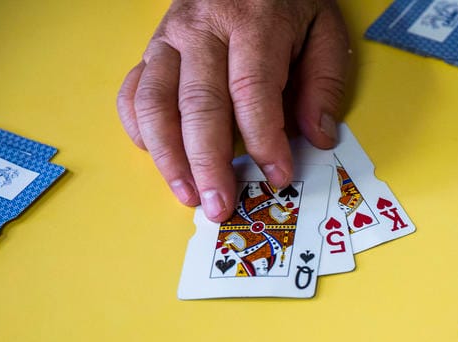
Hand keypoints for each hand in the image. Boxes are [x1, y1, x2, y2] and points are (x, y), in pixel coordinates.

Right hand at [117, 0, 349, 220]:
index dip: (264, 139)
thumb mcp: (323, 29)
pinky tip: (162, 161)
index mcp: (252, 22)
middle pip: (199, 104)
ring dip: (169, 157)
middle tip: (222, 206)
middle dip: (210, 162)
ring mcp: (168, 39)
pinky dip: (141, 131)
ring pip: (155, 103)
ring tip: (189, 196)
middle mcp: (202, 29)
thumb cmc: (287, 1)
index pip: (252, 90)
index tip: (278, 176)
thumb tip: (317, 137)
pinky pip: (133, 93)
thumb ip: (324, 82)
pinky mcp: (151, 50)